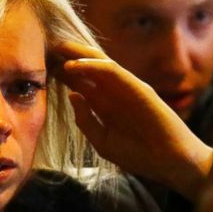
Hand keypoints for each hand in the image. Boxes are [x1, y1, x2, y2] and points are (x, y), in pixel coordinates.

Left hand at [53, 41, 212, 199]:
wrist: (170, 163)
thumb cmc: (140, 155)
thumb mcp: (103, 141)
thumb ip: (86, 121)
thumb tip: (72, 96)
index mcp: (107, 105)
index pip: (82, 84)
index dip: (63, 75)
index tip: (42, 67)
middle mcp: (116, 93)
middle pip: (89, 70)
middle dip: (68, 58)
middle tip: (46, 48)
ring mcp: (127, 88)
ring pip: (100, 64)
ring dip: (78, 55)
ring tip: (58, 48)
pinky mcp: (138, 87)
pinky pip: (113, 71)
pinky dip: (93, 66)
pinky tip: (74, 65)